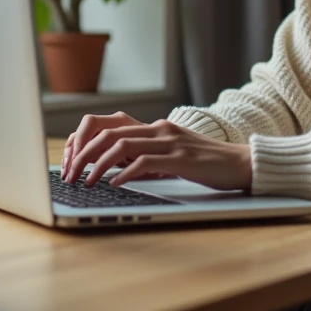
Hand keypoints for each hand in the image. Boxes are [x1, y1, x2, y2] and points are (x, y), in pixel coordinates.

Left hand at [63, 115, 252, 192]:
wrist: (240, 163)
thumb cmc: (205, 163)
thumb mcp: (171, 154)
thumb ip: (147, 156)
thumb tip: (114, 169)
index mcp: (156, 127)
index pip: (110, 128)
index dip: (86, 144)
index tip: (73, 163)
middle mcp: (160, 129)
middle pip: (110, 135)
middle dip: (84, 155)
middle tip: (71, 174)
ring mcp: (170, 141)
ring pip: (122, 146)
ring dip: (98, 165)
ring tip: (87, 181)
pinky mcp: (180, 158)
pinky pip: (144, 162)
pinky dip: (124, 173)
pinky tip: (114, 184)